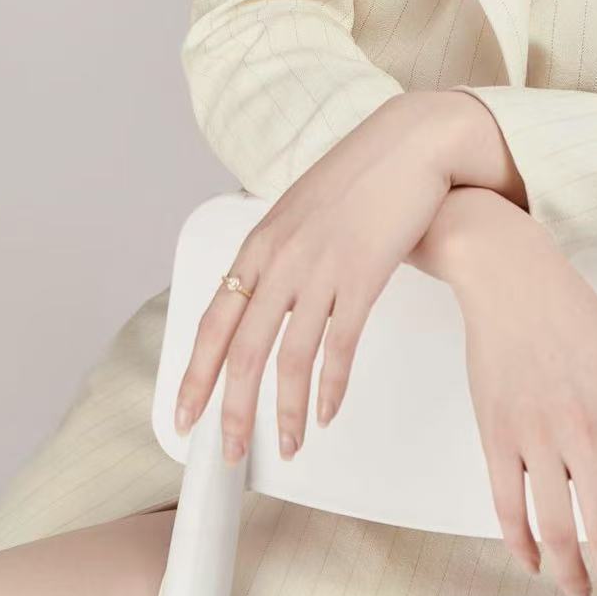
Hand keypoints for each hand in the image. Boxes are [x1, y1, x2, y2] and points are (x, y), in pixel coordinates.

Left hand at [174, 93, 452, 462]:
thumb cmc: (360, 175)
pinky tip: (326, 411)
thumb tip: (261, 299)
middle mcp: (282, 258)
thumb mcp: (301, 210)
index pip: (214, 323)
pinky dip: (330, 387)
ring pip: (290, 357)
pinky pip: (340, 346)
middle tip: (231, 452)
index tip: (185, 417)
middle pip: (245, 351)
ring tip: (288, 444)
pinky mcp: (362, 275)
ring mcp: (321, 267)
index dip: (196, 376)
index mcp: (260, 243)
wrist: (411, 143)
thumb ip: (277, 253)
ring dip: (285, 411)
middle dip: (234, 411)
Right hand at [451, 223, 596, 595]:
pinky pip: (507, 509)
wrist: (513, 280)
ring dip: (572, 577)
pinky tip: (536, 563)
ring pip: (556, 531)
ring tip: (580, 593)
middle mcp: (586, 428)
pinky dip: (523, 548)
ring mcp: (536, 434)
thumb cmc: (576, 321)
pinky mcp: (495, 434)